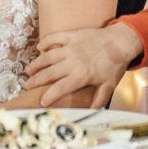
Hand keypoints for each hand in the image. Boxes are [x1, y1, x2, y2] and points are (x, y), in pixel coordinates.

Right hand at [24, 23, 142, 106]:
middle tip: (27, 85)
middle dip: (36, 80)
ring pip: (48, 56)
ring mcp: (71, 47)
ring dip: (37, 63)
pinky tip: (39, 47)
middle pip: (49, 73)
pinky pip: (55, 37)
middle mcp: (73, 61)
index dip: (49, 95)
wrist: (120, 41)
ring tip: (29, 70)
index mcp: (82, 75)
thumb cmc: (115, 64)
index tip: (41, 102)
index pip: (61, 87)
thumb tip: (92, 112)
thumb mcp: (109, 85)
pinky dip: (46, 41)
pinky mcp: (72, 36)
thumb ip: (99, 99)